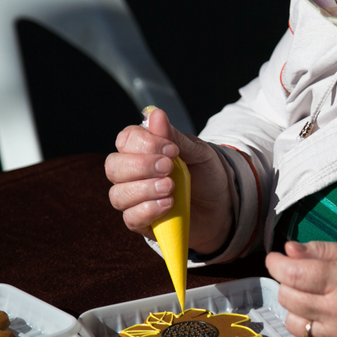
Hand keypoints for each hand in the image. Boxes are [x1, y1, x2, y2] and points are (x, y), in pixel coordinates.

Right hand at [104, 108, 232, 253]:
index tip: (173, 150)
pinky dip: (147, 210)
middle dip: (141, 166)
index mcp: (143, 150)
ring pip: (118, 195)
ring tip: (170, 187)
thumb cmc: (206, 174)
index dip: (145, 143)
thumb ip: (175, 137)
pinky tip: (168, 205)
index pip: (126, 140)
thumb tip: (156, 115)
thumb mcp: (198, 152)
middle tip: (168, 168)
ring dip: (144, 190)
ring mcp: (135, 199)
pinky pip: (130, 219)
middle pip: (114, 167)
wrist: (223, 205)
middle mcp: (132, 174)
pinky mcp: (142, 222)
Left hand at [266, 241, 336, 336]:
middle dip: (288, 284)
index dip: (277, 264)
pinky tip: (319, 322)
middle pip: (288, 298)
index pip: (293, 275)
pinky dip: (305, 334)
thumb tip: (287, 250)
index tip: (275, 260)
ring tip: (316, 302)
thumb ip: (321, 251)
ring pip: (292, 323)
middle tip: (302, 279)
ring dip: (297, 310)